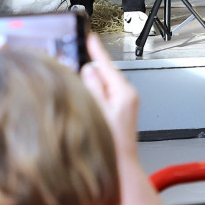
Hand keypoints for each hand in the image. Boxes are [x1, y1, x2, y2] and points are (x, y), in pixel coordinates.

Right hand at [81, 33, 139, 156]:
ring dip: (92, 84)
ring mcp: (125, 103)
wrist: (121, 167)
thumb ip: (93, 88)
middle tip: (76, 64)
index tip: (91, 37)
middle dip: (91, 70)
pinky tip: (86, 101)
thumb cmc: (112, 145)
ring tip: (80, 88)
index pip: (107, 65)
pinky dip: (95, 93)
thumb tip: (89, 69)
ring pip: (104, 84)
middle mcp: (127, 95)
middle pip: (105, 73)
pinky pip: (105, 94)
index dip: (97, 50)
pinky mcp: (120, 110)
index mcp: (124, 92)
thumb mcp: (98, 111)